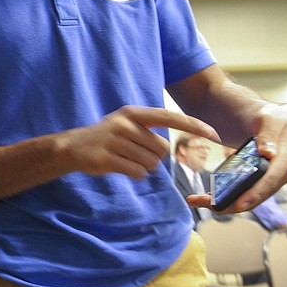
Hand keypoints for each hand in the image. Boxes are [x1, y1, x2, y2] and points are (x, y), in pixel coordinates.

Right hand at [60, 105, 217, 177]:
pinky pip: (137, 172)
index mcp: (133, 113)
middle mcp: (125, 124)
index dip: (193, 126)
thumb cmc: (105, 137)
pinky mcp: (108, 159)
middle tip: (133, 153)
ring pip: (150, 163)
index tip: (214, 134)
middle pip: (161, 149)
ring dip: (141, 166)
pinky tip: (118, 166)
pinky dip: (133, 173)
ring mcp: (115, 141)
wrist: (72, 147)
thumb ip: (148, 129)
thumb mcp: (126, 124)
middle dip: (153, 157)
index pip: (170, 117)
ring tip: (123, 158)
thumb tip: (174, 145)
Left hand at [190, 102, 286, 213]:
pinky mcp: (259, 181)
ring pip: (246, 198)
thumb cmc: (276, 119)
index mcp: (285, 162)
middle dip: (230, 204)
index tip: (238, 204)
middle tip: (202, 202)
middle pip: (255, 196)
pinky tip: (205, 197)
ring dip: (223, 203)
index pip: (269, 181)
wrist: (281, 123)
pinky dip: (225, 196)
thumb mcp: (271, 120)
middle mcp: (279, 176)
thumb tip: (267, 153)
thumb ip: (268, 135)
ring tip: (195, 200)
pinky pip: (243, 192)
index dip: (254, 194)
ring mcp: (269, 181)